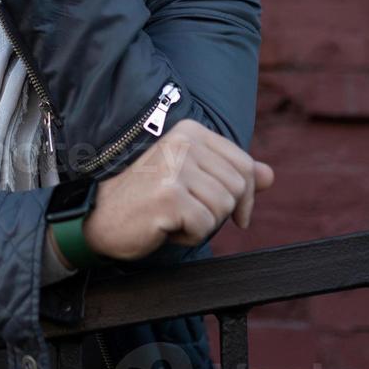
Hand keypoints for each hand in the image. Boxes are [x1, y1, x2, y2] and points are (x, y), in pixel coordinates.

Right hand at [80, 118, 275, 261]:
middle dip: (218, 211)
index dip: (246, 196)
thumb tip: (270, 175)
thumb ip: (229, 173)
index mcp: (190, 131)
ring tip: (172, 217)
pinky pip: (205, 226)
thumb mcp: (189, 177)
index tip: (236, 215)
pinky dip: (188, 236)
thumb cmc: (144, 197)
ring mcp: (175, 168)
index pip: (244, 164)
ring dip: (201, 224)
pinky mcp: (170, 196)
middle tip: (185, 212)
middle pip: (237, 188)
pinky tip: (164, 227)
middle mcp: (183, 143)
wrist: (98, 216)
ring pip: (223, 208)